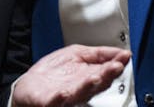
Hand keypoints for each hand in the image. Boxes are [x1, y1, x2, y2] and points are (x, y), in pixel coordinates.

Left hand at [12, 45, 130, 106]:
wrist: (29, 86)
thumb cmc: (53, 72)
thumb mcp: (77, 55)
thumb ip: (98, 54)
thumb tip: (120, 52)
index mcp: (88, 77)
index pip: (106, 72)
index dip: (115, 64)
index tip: (124, 57)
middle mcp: (79, 89)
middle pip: (96, 83)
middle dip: (106, 75)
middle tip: (115, 67)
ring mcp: (65, 96)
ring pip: (80, 93)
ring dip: (88, 85)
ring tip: (95, 77)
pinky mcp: (48, 102)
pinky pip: (55, 102)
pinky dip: (60, 98)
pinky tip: (64, 93)